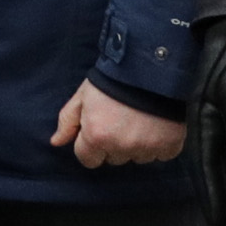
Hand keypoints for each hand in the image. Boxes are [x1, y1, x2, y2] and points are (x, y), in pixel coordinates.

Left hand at [52, 80, 186, 168]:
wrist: (152, 66)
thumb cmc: (113, 79)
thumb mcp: (83, 96)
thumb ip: (68, 121)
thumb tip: (56, 142)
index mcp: (97, 137)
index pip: (88, 160)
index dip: (92, 145)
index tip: (101, 129)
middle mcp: (121, 147)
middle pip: (114, 159)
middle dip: (115, 143)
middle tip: (122, 120)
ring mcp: (146, 148)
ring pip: (137, 158)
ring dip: (138, 144)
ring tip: (141, 120)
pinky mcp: (169, 145)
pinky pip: (162, 155)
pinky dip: (161, 144)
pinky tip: (157, 125)